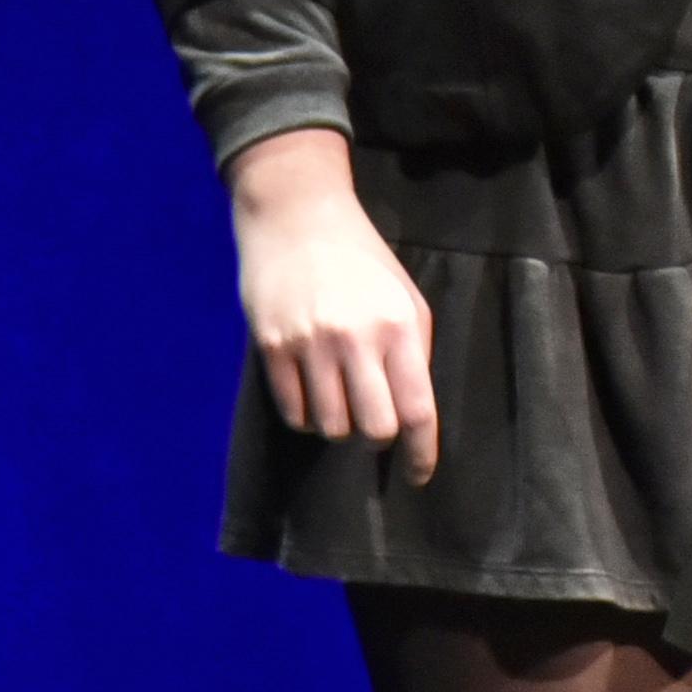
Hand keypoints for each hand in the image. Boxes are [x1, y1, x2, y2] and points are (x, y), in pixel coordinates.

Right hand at [228, 128, 439, 482]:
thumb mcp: (405, 296)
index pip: (417, 409)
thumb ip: (413, 351)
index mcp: (398, 326)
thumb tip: (411, 411)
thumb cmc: (362, 259)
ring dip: (338, 426)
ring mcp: (309, 344)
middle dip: (377, 439)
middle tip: (374, 426)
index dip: (420, 453)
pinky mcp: (271, 346)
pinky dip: (306, 415)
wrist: (297, 216)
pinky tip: (312, 393)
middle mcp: (355, 339)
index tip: (418, 475)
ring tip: (340, 398)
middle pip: (374, 429)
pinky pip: (292, 412)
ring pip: (329, 427)